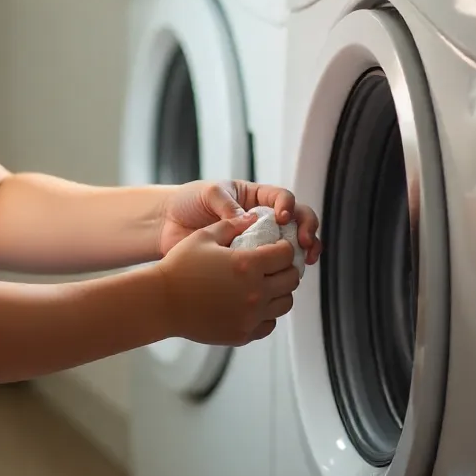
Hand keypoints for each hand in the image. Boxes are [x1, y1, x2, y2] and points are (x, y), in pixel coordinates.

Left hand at [158, 180, 320, 265]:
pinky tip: (281, 281)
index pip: (284, 199)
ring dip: (301, 256)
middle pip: (298, 223)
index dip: (290, 207)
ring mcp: (258, 243)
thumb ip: (228, 204)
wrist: (167, 225)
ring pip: (290, 249)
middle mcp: (262, 221)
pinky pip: (271, 270)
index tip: (283, 218)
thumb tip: (247, 220)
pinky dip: (280, 275)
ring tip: (302, 264)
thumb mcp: (208, 194)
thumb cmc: (188, 201)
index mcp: (255, 198)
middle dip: (307, 232)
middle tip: (305, 244)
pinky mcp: (250, 264)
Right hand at [158, 217, 300, 344]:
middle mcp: (255, 292)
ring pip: (285, 302)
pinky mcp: (244, 333)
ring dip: (280, 291)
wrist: (161, 302)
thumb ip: (232, 225)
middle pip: (292, 279)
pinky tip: (252, 303)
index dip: (283, 247)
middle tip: (273, 265)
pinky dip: (267, 313)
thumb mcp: (204, 236)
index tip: (275, 247)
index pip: (286, 254)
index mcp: (248, 264)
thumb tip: (253, 218)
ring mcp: (251, 316)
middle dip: (286, 268)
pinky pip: (270, 323)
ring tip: (265, 284)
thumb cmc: (180, 266)